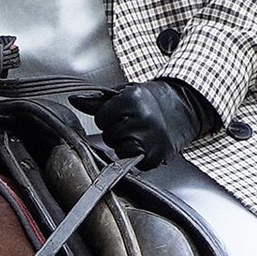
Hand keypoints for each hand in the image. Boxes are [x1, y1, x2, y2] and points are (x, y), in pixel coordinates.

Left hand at [91, 75, 214, 167]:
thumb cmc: (150, 100)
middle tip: (132, 123)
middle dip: (116, 130)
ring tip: (138, 132)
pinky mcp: (155, 155)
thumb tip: (74, 100)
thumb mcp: (125, 93)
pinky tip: (143, 144)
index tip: (121, 113)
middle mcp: (142, 118)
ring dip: (124, 143)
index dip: (108, 116)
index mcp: (132, 99)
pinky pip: (131, 161)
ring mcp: (150, 138)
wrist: (182, 108)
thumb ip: (98, 100)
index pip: (101, 117)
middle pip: (109, 134)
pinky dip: (134, 155)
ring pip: (118, 148)